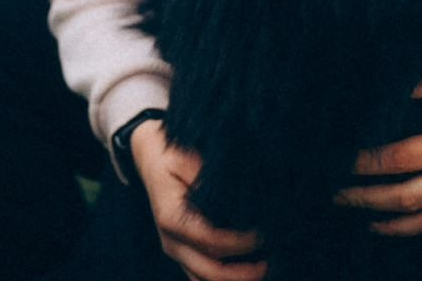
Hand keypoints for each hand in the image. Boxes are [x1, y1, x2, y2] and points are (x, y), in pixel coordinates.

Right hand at [131, 120, 265, 280]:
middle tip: (270, 262)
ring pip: (204, 280)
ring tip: (262, 268)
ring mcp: (175, 250)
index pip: (211, 240)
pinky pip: (201, 276)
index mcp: (171, 217)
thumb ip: (210, 176)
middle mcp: (171, 241)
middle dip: (242, 273)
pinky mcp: (182, 252)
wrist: (151, 156)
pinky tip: (246, 268)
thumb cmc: (173, 153)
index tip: (265, 234)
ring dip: (234, 280)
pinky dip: (224, 278)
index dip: (240, 242)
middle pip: (209, 271)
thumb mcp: (189, 157)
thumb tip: (241, 190)